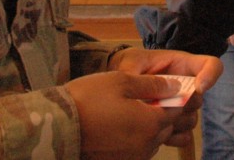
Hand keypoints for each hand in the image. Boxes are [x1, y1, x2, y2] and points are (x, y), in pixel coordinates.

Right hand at [66, 71, 181, 159]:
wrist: (58, 126)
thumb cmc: (90, 99)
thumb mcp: (122, 81)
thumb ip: (153, 85)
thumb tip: (176, 86)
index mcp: (151, 124)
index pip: (175, 111)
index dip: (174, 98)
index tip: (165, 88)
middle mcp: (146, 145)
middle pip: (165, 128)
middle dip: (161, 113)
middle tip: (146, 98)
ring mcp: (132, 158)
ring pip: (151, 141)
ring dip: (147, 127)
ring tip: (129, 111)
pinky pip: (135, 150)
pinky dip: (134, 139)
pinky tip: (119, 126)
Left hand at [107, 48, 223, 147]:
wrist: (115, 82)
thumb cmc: (127, 66)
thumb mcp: (130, 65)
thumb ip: (138, 76)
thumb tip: (148, 93)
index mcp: (181, 65)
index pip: (210, 65)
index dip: (211, 75)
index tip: (198, 88)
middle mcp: (185, 87)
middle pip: (199, 100)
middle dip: (183, 105)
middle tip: (160, 105)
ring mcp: (179, 106)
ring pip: (191, 119)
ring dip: (176, 122)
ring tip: (153, 119)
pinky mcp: (172, 123)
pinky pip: (184, 136)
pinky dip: (174, 137)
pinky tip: (158, 133)